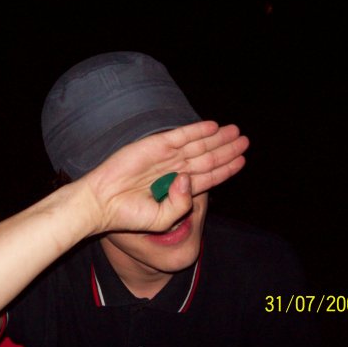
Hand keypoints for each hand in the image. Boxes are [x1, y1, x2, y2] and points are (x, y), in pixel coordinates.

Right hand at [82, 121, 248, 233]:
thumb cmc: (129, 216)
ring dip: (217, 138)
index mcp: (177, 189)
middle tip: (245, 141)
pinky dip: (196, 130)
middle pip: (206, 158)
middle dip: (226, 149)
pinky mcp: (153, 145)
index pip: (207, 176)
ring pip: (197, 145)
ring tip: (236, 132)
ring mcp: (164, 156)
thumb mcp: (163, 219)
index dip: (225, 168)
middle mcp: (173, 170)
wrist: (102, 203)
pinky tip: (213, 126)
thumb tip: (189, 178)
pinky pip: (180, 136)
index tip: (242, 161)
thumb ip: (182, 204)